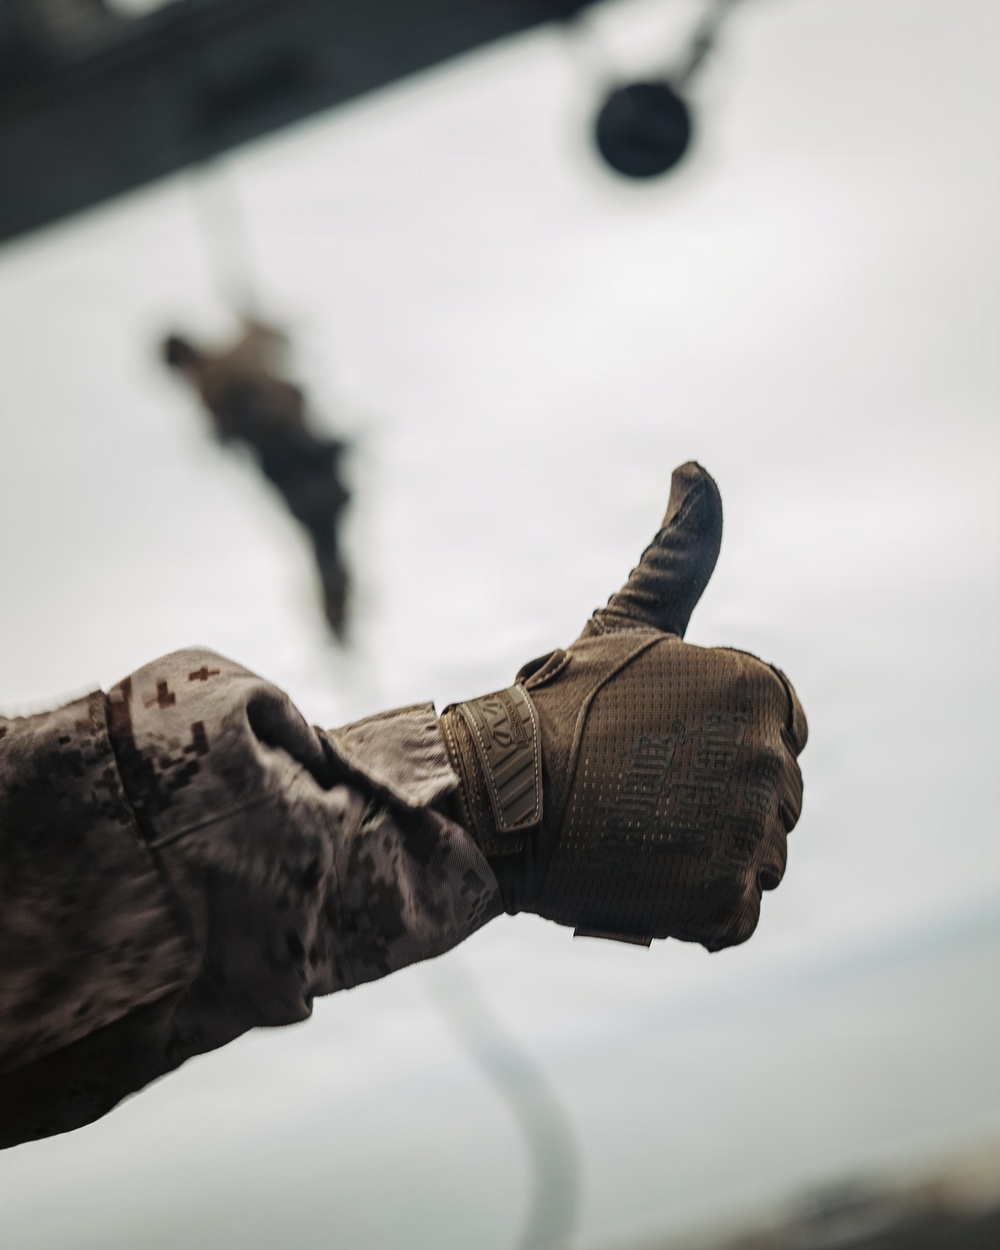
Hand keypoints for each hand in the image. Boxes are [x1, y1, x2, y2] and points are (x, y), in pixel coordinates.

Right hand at [440, 463, 806, 950]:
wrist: (492, 801)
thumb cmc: (555, 709)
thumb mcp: (625, 622)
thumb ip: (680, 551)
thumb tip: (697, 466)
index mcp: (760, 688)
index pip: (779, 729)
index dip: (713, 742)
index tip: (654, 747)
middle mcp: (774, 759)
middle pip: (773, 795)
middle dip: (714, 798)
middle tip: (636, 793)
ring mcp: (751, 836)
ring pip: (758, 854)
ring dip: (707, 853)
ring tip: (638, 834)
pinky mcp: (727, 903)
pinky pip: (735, 911)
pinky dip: (695, 906)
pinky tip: (644, 877)